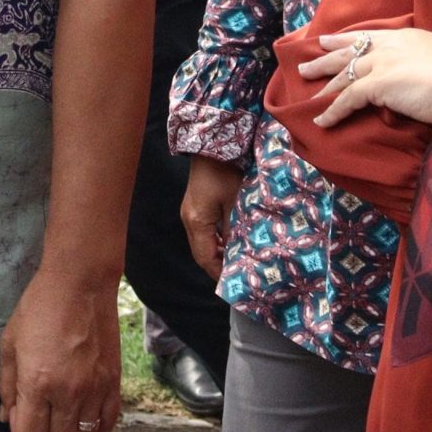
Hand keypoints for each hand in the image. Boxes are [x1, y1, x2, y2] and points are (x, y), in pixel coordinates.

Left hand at [0, 273, 121, 431]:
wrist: (81, 285)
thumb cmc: (39, 309)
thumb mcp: (10, 344)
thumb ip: (7, 386)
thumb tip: (6, 417)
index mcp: (38, 383)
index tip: (17, 424)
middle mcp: (69, 393)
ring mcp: (95, 390)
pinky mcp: (113, 384)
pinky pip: (107, 424)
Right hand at [181, 157, 241, 279]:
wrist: (211, 148)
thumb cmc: (225, 173)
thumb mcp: (235, 203)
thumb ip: (236, 229)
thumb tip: (242, 253)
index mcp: (197, 222)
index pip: (206, 258)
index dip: (220, 273)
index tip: (237, 283)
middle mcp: (189, 221)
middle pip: (201, 254)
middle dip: (219, 267)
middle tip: (240, 276)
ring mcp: (190, 214)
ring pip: (202, 245)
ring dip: (219, 255)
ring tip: (239, 262)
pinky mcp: (194, 208)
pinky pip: (204, 233)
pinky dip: (217, 242)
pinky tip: (232, 243)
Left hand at [299, 27, 431, 128]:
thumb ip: (421, 64)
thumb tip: (415, 78)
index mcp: (405, 37)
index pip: (368, 37)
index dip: (346, 40)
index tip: (329, 41)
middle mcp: (390, 46)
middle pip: (349, 51)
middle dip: (325, 58)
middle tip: (306, 64)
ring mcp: (383, 63)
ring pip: (344, 74)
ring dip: (324, 85)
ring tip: (308, 93)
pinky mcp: (379, 84)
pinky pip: (347, 99)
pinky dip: (333, 111)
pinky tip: (322, 120)